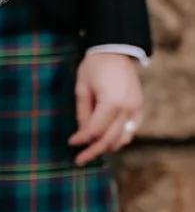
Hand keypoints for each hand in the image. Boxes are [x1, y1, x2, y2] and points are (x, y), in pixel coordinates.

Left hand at [69, 52, 142, 166]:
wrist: (115, 50)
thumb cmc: (94, 66)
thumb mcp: (82, 87)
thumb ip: (83, 113)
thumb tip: (82, 135)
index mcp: (112, 102)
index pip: (95, 130)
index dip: (82, 140)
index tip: (71, 143)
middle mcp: (128, 108)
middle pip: (109, 139)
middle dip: (93, 151)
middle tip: (79, 160)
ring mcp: (137, 109)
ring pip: (122, 139)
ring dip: (106, 147)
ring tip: (91, 152)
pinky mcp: (140, 108)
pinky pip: (130, 131)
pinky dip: (119, 139)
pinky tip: (106, 142)